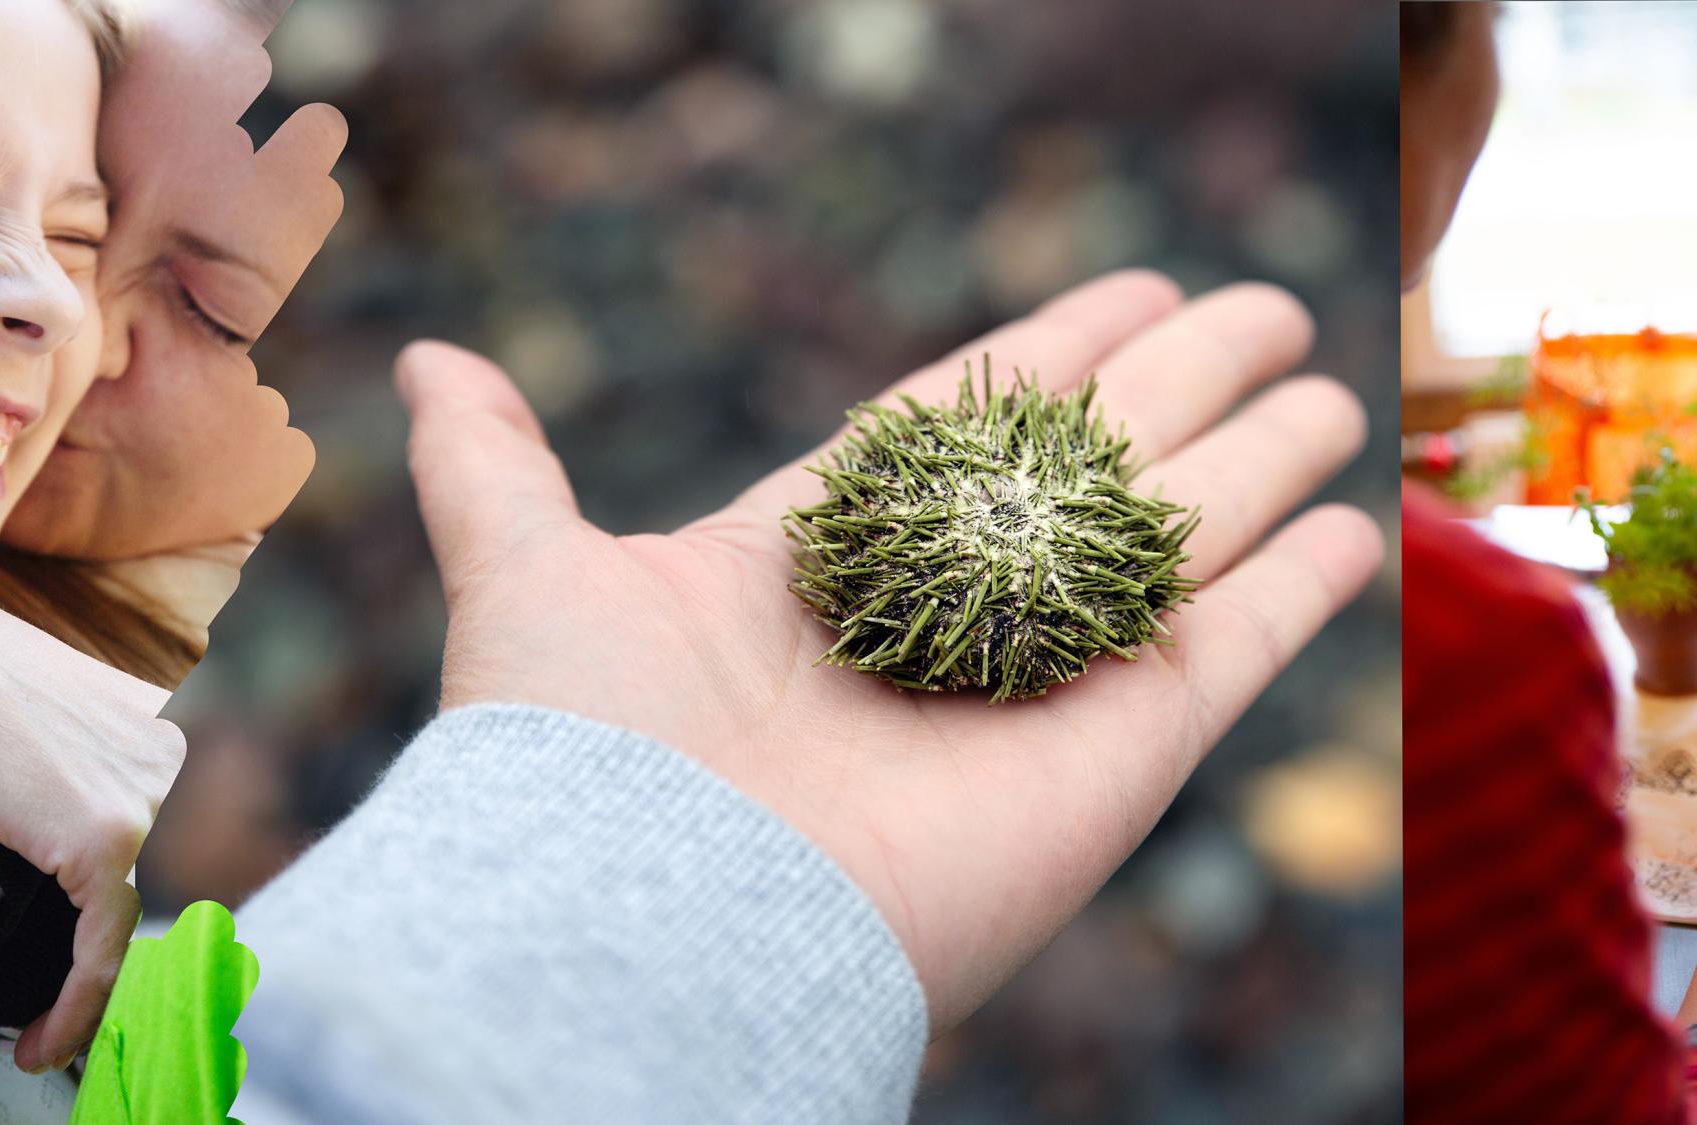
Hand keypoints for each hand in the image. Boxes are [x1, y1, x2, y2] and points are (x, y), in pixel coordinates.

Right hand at [0, 579, 186, 1071]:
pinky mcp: (107, 837)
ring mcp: (145, 799)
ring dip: (90, 998)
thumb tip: (72, 836)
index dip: (118, 913)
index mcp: (160, 732)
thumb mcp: (39, 730)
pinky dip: (76, 1004)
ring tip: (48, 1039)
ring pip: (126, 924)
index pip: (154, 845)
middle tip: (62, 1015)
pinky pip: (100, 945)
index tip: (81, 964)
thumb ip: (72, 778)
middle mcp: (170, 762)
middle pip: (149, 887)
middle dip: (108, 958)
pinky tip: (40, 1042)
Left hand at [393, 269, 1382, 1030]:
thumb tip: (434, 360)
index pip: (964, 426)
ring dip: (1258, 463)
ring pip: (1178, 544)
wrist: (657, 924)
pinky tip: (1353, 521)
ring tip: (1326, 378)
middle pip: (1090, 473)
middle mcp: (941, 619)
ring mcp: (1038, 685)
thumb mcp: (524, 566)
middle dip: (1178, 389)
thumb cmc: (582, 743)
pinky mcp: (1119, 757)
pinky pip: (1234, 650)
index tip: (1131, 289)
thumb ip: (491, 464)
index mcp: (824, 561)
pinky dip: (1300, 591)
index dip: (1051, 354)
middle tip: (1259, 306)